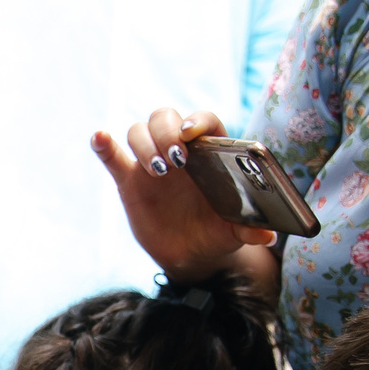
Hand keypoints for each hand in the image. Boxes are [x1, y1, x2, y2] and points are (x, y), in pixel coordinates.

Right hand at [90, 107, 273, 282]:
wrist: (191, 253)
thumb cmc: (218, 231)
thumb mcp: (235, 231)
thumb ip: (249, 229)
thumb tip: (268, 235)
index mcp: (207, 151)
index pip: (202, 120)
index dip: (196, 121)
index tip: (191, 134)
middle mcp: (178, 149)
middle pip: (165, 117)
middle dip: (166, 132)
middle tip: (175, 160)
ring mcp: (151, 162)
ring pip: (138, 131)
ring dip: (144, 143)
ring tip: (157, 171)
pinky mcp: (129, 180)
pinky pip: (112, 157)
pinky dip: (104, 146)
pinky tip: (100, 138)